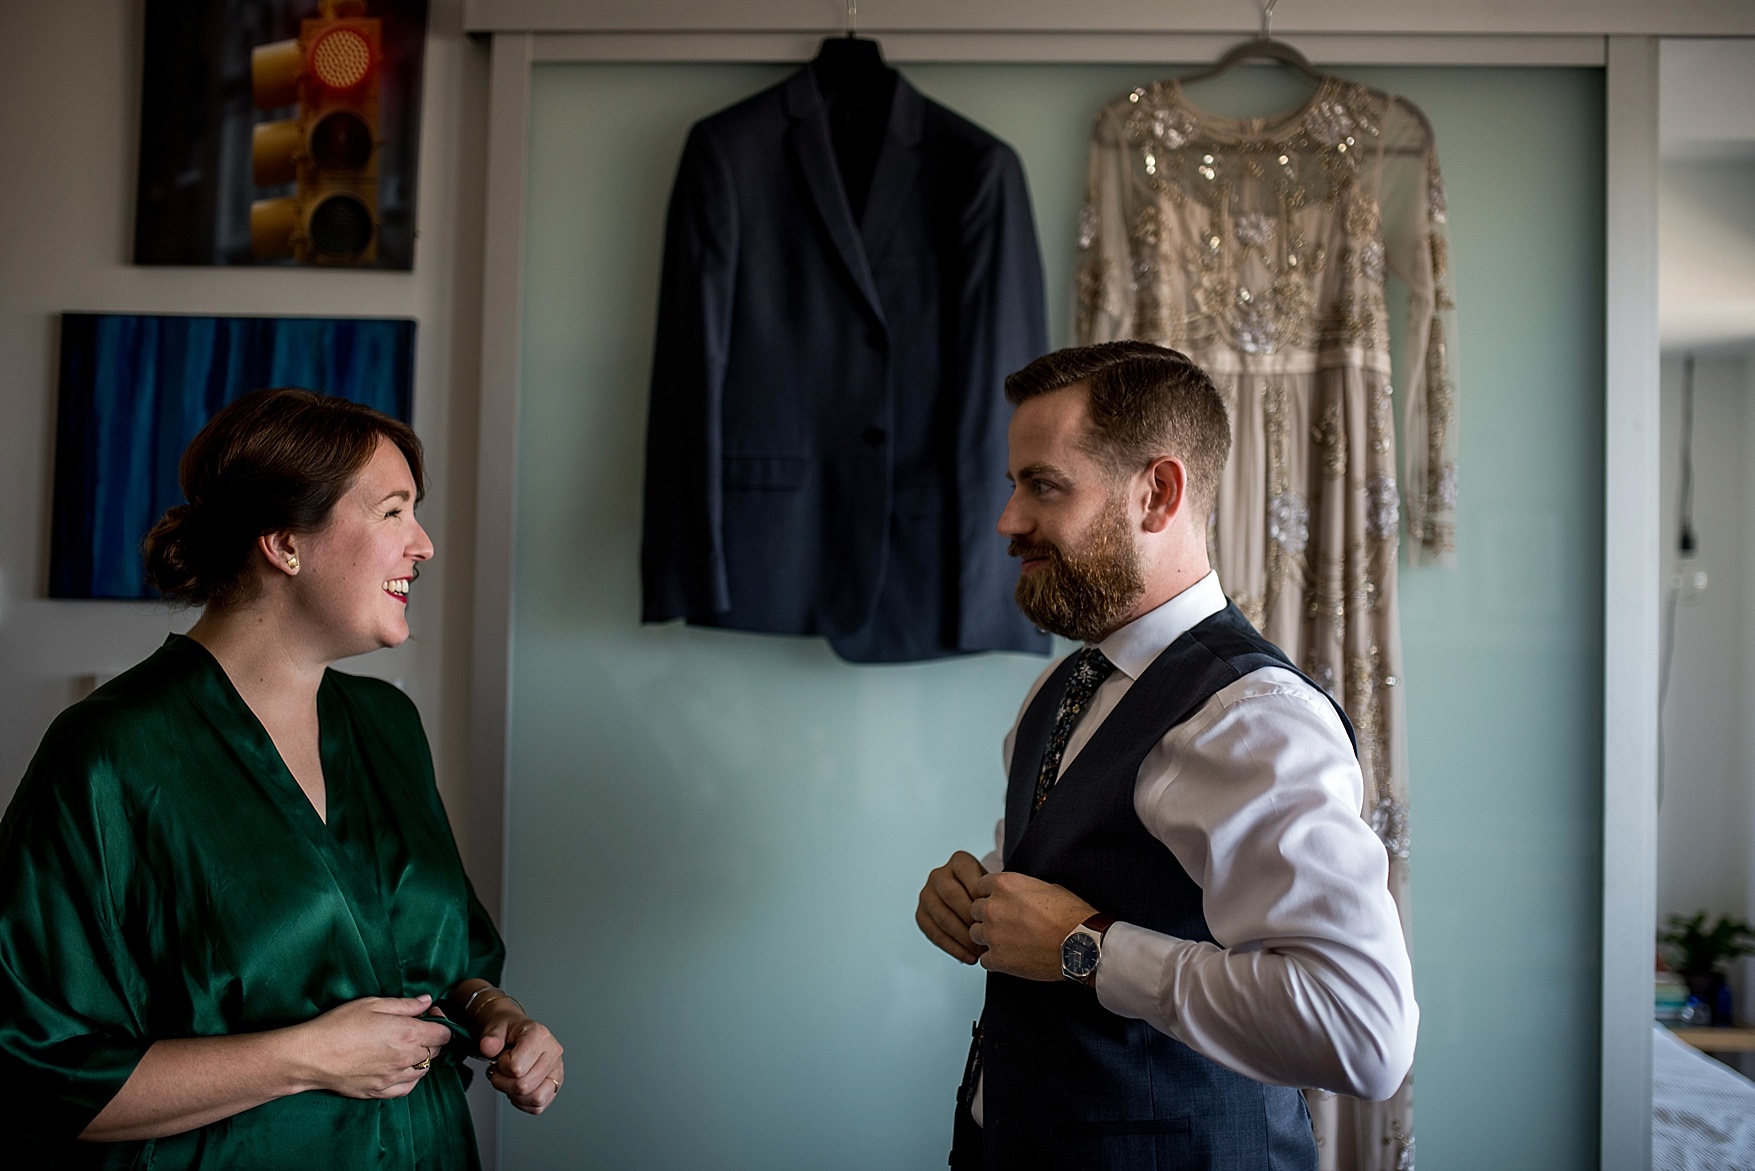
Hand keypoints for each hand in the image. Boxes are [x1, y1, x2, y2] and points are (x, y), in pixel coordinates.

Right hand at [287, 994, 454, 1098]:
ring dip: (420, 1059)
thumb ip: (405, 1005)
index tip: (431, 1015)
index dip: (441, 1022)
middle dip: (430, 1039)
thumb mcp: (373, 1004)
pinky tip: (398, 1068)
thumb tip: (426, 1002)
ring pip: (422, 1070)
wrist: (311, 1056)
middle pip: (434, 1051)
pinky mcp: (379, 1091)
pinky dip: (409, 1078)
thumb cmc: (338, 1026)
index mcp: (407, 1034)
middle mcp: (405, 1058)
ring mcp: (393, 1078)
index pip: (443, 1034)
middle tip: (414, 1028)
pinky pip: (406, 1088)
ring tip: (404, 1047)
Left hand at [478, 1000, 563, 1114]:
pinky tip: (518, 1088)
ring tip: (510, 1080)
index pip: (516, 1067)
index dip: (501, 1067)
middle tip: (501, 1071)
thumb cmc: (509, 1031)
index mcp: (539, 1036)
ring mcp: (557, 1071)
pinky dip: (523, 1102)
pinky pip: (539, 1106)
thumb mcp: (496, 1028)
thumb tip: (488, 1047)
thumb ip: (491, 1037)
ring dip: (515, 1095)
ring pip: (536, 1099)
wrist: (516, 1033)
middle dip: (504, 1083)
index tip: (501, 1057)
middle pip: (524, 1086)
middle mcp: (553, 1053)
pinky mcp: (555, 1086)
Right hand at [917, 850, 988, 963]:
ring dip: (962, 937)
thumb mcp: (996, 886)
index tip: (996, 917)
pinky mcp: (921, 914)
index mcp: (960, 861)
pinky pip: (934, 934)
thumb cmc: (989, 895)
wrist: (974, 899)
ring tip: (980, 950)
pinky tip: (968, 956)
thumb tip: (1008, 913)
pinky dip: (953, 948)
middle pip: (952, 896)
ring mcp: (927, 894)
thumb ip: (998, 895)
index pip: (969, 878)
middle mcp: (939, 875)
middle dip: (970, 920)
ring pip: (942, 917)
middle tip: (987, 937)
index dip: (982, 899)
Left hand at [970, 872, 1096, 981]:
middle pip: (974, 910)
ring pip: (974, 934)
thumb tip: (1015, 894)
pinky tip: (1011, 958)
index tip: (1000, 903)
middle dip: (987, 916)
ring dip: (988, 937)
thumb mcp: (1046, 887)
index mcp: (1004, 884)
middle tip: (1006, 924)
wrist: (1081, 944)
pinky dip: (995, 960)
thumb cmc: (1070, 915)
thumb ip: (1021, 889)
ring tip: (1008, 942)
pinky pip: (984, 959)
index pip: (980, 886)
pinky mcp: (997, 959)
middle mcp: (993, 907)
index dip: (990, 895)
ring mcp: (993, 934)